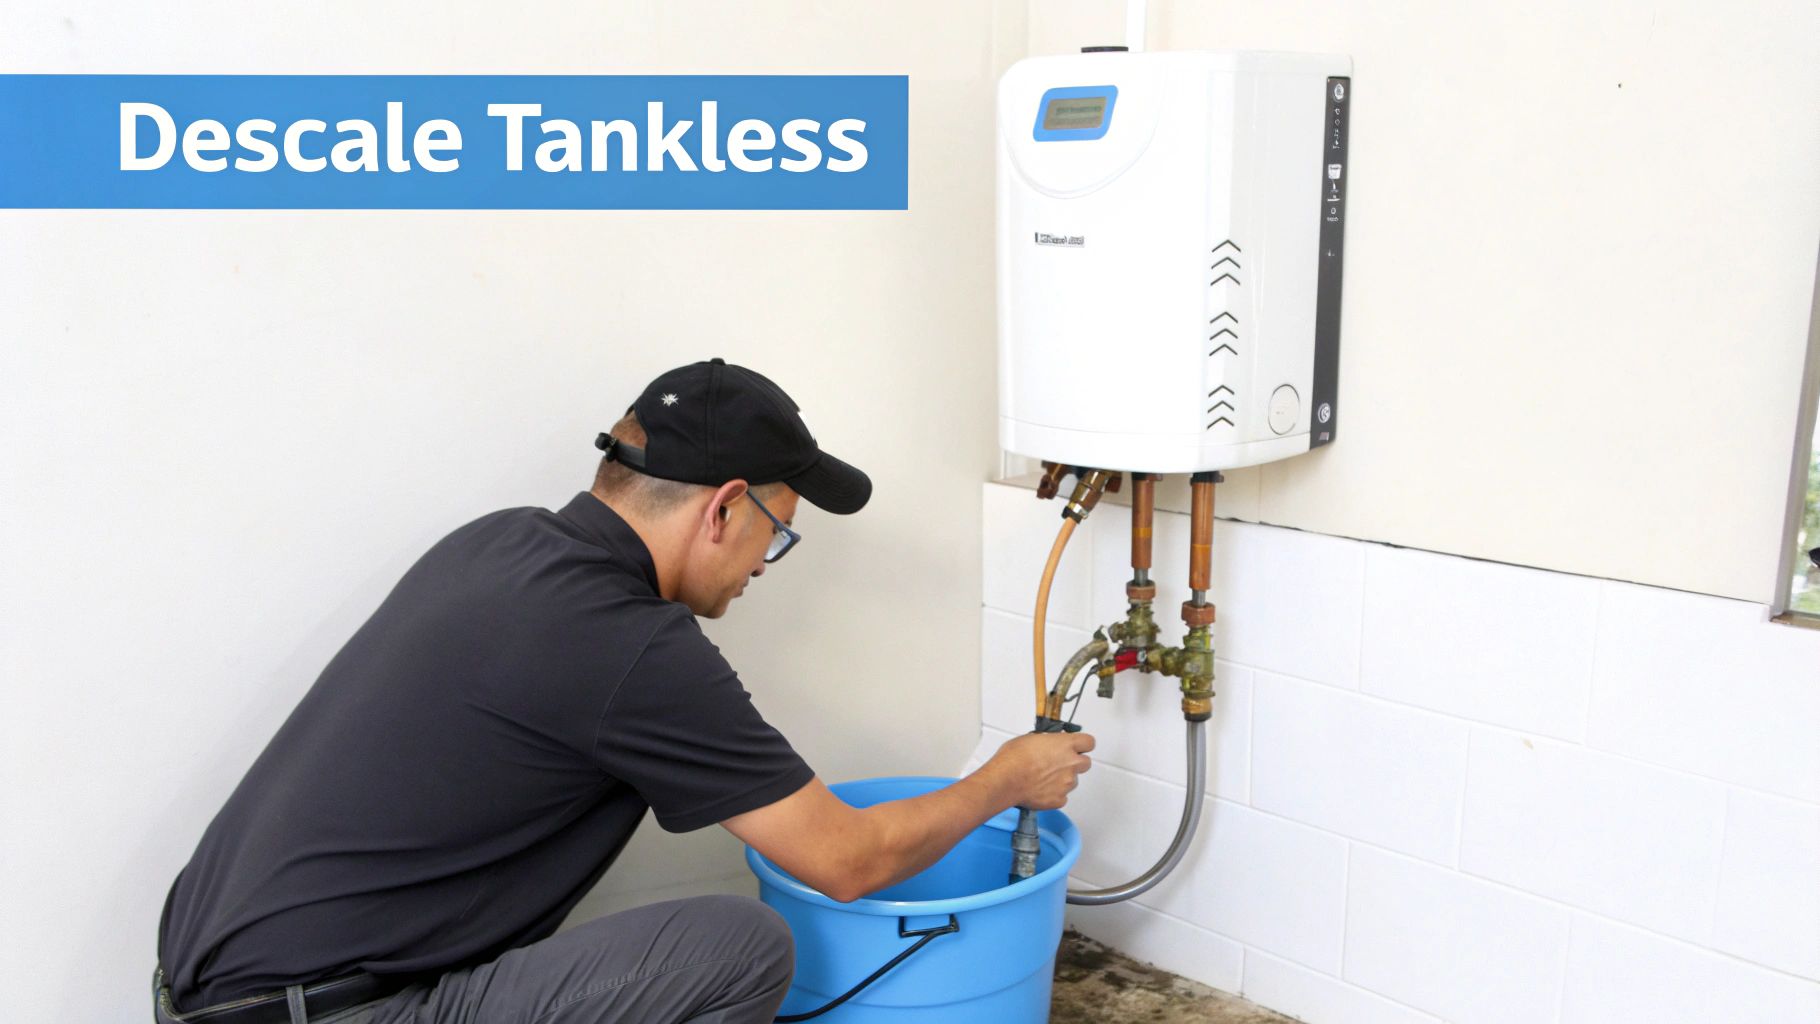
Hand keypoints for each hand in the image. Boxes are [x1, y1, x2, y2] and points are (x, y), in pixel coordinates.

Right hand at [980, 731, 1094, 809]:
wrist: (1005, 780)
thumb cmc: (1014, 758)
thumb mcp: (1031, 738)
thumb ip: (1048, 742)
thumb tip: (1049, 745)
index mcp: (1066, 745)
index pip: (1089, 742)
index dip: (1082, 745)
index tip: (1076, 746)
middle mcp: (1071, 764)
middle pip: (1085, 763)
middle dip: (1075, 763)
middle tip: (1059, 764)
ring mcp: (1067, 783)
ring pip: (1072, 781)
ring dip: (1062, 779)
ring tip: (1043, 778)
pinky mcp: (1059, 800)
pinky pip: (1062, 797)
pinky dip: (1054, 794)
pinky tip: (1040, 789)